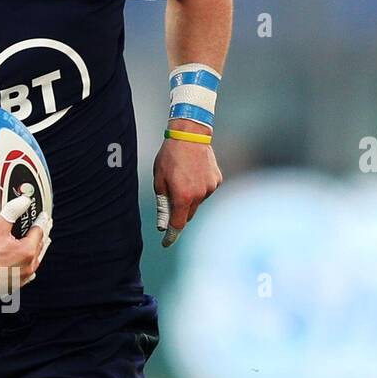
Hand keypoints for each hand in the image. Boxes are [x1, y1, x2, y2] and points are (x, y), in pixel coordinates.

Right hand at [0, 194, 50, 298]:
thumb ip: (12, 212)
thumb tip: (22, 202)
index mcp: (27, 252)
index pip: (39, 232)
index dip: (41, 221)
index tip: (43, 216)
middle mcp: (28, 267)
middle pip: (39, 246)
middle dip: (42, 234)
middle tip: (44, 226)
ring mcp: (22, 277)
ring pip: (35, 260)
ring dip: (37, 249)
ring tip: (38, 241)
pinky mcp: (14, 284)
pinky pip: (27, 271)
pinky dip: (28, 263)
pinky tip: (25, 261)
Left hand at [153, 133, 221, 247]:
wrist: (190, 135)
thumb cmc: (170, 157)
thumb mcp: (159, 181)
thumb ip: (163, 204)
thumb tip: (163, 225)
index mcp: (183, 197)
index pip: (178, 224)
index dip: (171, 235)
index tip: (166, 243)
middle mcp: (200, 195)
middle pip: (189, 214)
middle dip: (180, 212)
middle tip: (171, 198)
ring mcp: (211, 187)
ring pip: (198, 201)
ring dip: (190, 197)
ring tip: (183, 177)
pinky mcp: (217, 179)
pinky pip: (206, 190)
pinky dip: (199, 187)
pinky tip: (194, 173)